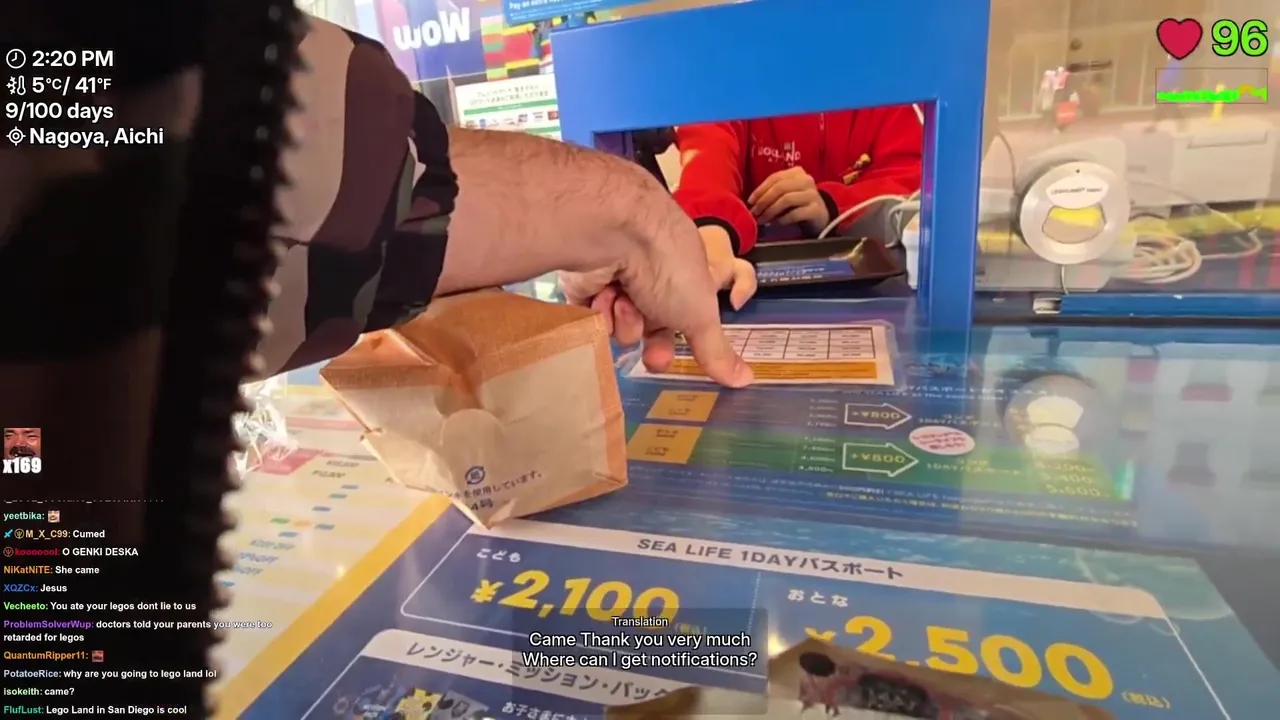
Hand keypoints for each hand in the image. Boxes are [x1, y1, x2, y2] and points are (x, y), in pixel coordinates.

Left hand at [558, 202, 753, 387]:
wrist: (617, 230)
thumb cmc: (668, 268)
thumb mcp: (700, 315)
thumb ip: (716, 350)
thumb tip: (746, 379)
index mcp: (679, 276)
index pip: (677, 318)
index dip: (670, 342)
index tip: (663, 359)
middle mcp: (645, 275)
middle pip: (643, 324)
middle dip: (645, 339)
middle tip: (647, 355)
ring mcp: (611, 276)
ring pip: (616, 321)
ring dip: (624, 320)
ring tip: (625, 301)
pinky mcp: (581, 280)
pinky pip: (589, 313)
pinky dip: (598, 309)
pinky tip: (602, 296)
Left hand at [748, 167, 828, 227]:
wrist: (820, 215)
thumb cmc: (798, 203)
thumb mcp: (786, 193)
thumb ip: (772, 193)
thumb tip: (752, 203)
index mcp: (797, 172)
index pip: (775, 178)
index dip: (760, 189)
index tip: (750, 201)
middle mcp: (806, 180)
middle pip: (780, 188)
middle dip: (764, 201)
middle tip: (755, 213)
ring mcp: (813, 195)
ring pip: (786, 200)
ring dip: (770, 211)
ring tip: (762, 220)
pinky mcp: (816, 210)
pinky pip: (795, 214)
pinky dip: (782, 219)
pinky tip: (775, 224)